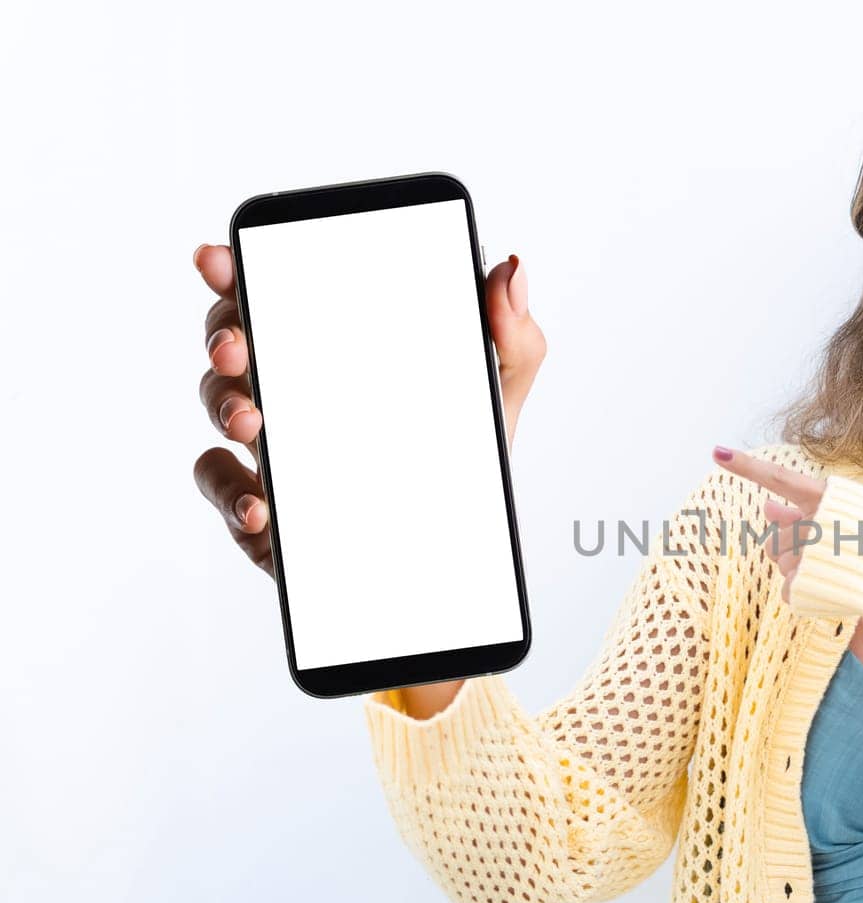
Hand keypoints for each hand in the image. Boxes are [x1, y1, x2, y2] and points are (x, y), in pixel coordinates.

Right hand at [190, 243, 547, 576]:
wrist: (452, 553)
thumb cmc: (459, 463)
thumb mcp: (496, 397)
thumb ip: (511, 336)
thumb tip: (510, 270)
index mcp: (337, 349)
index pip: (279, 292)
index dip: (237, 269)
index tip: (220, 257)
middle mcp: (293, 388)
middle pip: (232, 341)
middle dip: (222, 334)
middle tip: (236, 348)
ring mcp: (270, 445)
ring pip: (219, 406)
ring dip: (224, 407)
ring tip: (252, 422)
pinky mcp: (262, 503)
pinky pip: (224, 489)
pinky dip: (233, 493)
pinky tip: (261, 506)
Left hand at [711, 445, 826, 604]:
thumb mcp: (846, 518)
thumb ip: (803, 512)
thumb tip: (766, 509)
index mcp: (831, 499)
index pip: (782, 479)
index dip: (748, 466)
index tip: (717, 453)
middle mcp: (822, 523)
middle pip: (776, 538)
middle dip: (791, 547)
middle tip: (817, 552)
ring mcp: (818, 556)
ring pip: (781, 564)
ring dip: (798, 570)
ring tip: (830, 570)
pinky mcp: (816, 587)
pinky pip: (786, 591)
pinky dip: (800, 593)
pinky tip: (825, 588)